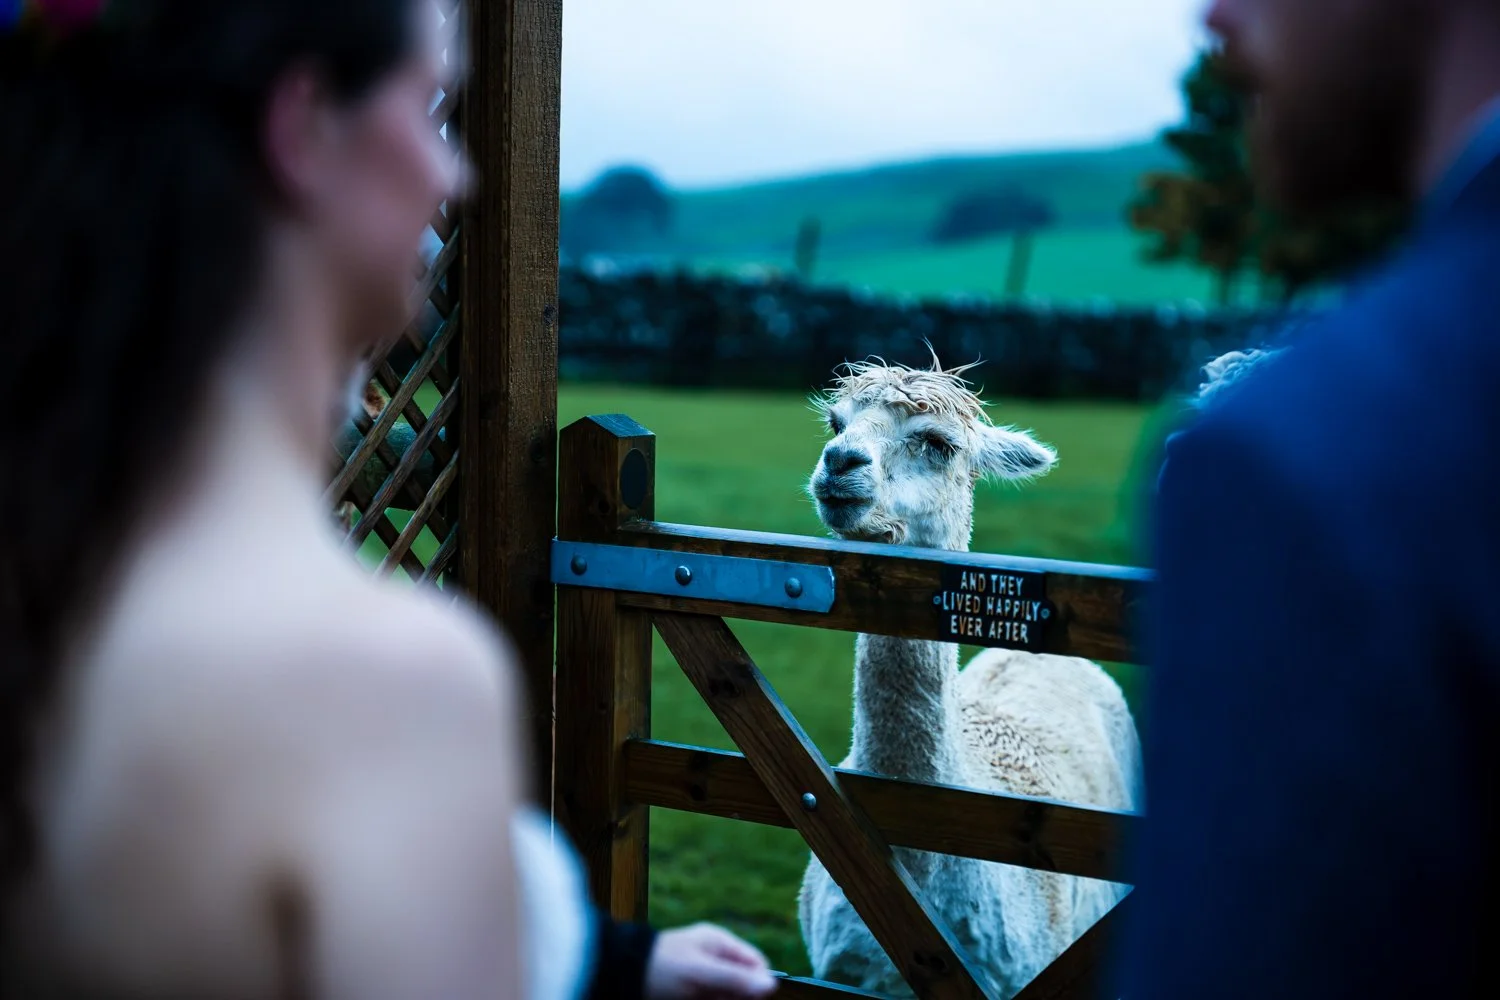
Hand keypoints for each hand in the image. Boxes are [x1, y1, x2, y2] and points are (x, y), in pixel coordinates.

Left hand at [644, 923, 778, 999]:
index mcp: (719, 943)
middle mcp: (714, 958)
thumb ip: (735, 979)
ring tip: (699, 996)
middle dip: (737, 996)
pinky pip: (713, 997)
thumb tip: (772, 986)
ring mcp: (702, 977)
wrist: (620, 975)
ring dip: (723, 998)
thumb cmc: (662, 968)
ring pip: (726, 995)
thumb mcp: (700, 973)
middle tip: (714, 996)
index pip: (755, 963)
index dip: (759, 982)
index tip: (750, 998)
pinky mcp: (692, 992)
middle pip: (743, 984)